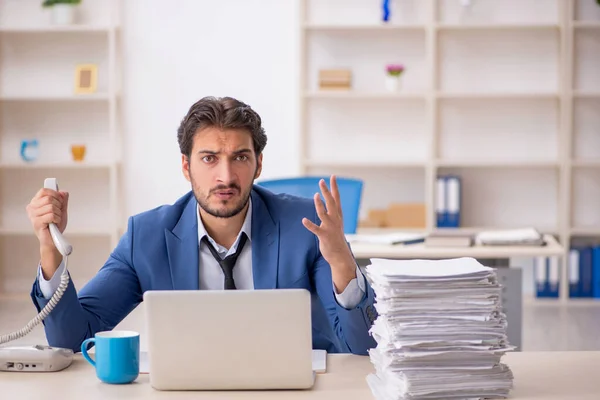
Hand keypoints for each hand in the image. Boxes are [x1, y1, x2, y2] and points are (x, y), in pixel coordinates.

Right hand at [26, 188, 68, 250]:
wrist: (54, 240)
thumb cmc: (55, 226)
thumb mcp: (61, 210)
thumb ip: (62, 200)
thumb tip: (63, 192)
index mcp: (35, 203)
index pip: (44, 191)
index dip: (55, 194)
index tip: (60, 201)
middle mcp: (32, 208)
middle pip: (49, 199)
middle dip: (58, 206)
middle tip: (58, 213)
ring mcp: (33, 215)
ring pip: (51, 207)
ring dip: (58, 214)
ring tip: (55, 220)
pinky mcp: (36, 222)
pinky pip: (51, 215)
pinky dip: (57, 219)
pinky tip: (54, 223)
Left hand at [302, 176, 356, 291]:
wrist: (340, 255)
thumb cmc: (336, 238)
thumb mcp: (335, 223)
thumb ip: (331, 213)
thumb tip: (326, 204)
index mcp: (338, 216)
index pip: (337, 198)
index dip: (334, 187)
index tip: (332, 176)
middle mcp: (335, 220)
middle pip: (331, 202)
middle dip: (327, 191)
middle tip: (322, 181)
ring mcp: (330, 228)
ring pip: (324, 213)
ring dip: (320, 204)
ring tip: (315, 195)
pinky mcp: (324, 236)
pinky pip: (316, 229)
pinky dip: (310, 225)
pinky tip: (304, 220)